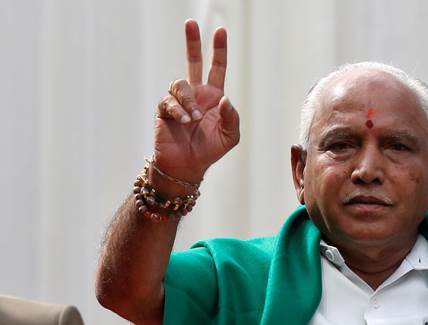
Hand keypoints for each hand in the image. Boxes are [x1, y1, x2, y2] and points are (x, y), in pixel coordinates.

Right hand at [154, 19, 239, 183]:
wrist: (187, 166)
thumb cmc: (210, 150)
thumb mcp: (230, 135)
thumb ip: (232, 116)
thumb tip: (224, 98)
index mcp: (213, 97)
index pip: (217, 68)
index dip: (219, 50)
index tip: (220, 31)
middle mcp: (195, 94)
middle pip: (192, 61)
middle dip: (192, 42)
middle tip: (190, 23)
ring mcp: (178, 101)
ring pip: (180, 84)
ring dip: (189, 101)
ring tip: (194, 119)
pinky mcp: (164, 109)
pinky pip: (169, 101)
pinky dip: (178, 110)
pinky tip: (183, 122)